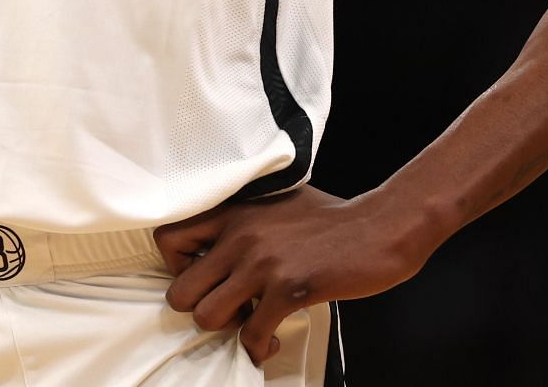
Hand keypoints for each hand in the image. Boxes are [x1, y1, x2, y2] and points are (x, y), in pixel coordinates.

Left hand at [153, 185, 429, 366]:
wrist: (379, 228)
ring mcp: (262, 263)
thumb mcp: (276, 201)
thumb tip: (218, 242)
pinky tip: (271, 341)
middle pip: (179, 291)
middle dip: (200, 308)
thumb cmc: (331, 218)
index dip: (177, 268)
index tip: (203, 277)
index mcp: (233, 210)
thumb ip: (243, 218)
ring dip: (227, 330)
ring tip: (249, 324)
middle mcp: (240, 234)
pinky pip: (251, 335)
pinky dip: (258, 347)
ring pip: (207, 317)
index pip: (167, 239)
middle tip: (226, 308)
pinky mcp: (288, 290)